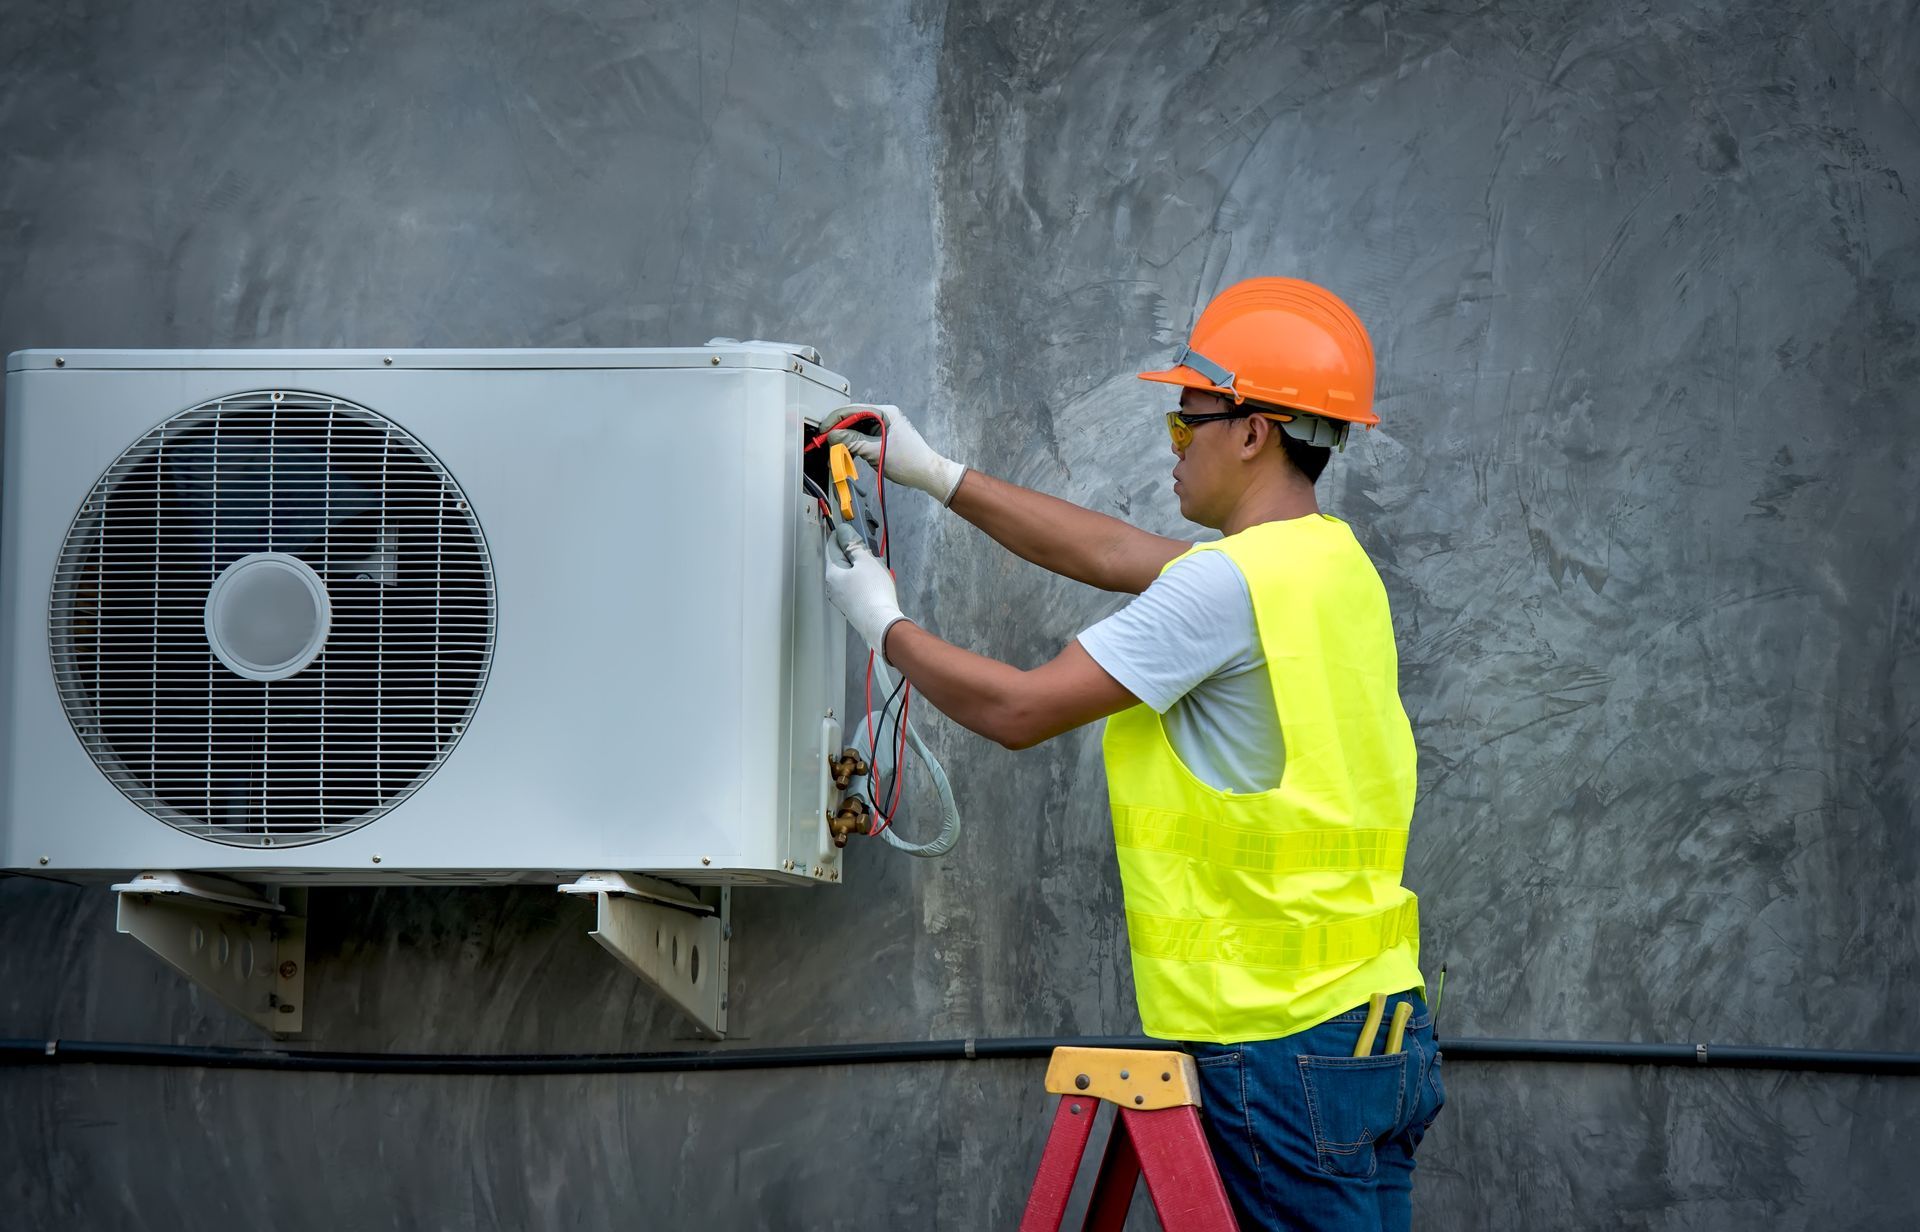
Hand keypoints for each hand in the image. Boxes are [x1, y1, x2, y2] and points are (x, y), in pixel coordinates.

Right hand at [824, 403, 966, 505]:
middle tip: (825, 444)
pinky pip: (861, 438)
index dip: (835, 420)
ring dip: (844, 442)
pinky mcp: (881, 438)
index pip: (852, 410)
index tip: (823, 432)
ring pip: (855, 430)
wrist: (927, 474)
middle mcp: (883, 416)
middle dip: (838, 433)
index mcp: (885, 412)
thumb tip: (833, 436)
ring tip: (834, 453)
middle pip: (852, 420)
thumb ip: (852, 442)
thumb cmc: (911, 461)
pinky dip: (852, 447)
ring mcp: (882, 427)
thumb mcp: (876, 451)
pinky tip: (845, 455)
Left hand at [825, 528, 910, 659]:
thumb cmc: (873, 590)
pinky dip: (864, 581)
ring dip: (861, 568)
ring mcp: (841, 599)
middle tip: (870, 553)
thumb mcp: (866, 561)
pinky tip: (877, 584)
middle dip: (855, 553)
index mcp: (832, 572)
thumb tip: (843, 531)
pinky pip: (855, 587)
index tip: (853, 531)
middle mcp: (832, 586)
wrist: (881, 623)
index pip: (831, 546)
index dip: (842, 535)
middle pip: (840, 561)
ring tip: (877, 569)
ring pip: (849, 575)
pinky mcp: (851, 608)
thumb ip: (854, 544)